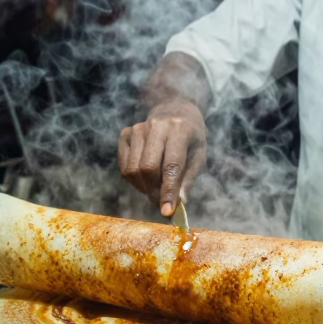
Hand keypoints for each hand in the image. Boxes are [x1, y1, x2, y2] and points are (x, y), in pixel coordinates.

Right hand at [118, 99, 206, 215]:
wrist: (174, 111)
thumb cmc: (190, 138)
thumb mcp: (198, 155)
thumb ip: (188, 179)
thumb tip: (178, 204)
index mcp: (179, 130)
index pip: (171, 165)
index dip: (168, 191)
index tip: (167, 212)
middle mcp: (156, 126)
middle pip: (147, 168)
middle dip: (154, 191)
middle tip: (161, 203)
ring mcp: (138, 129)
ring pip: (133, 170)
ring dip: (144, 187)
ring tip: (156, 187)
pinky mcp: (126, 134)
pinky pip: (124, 167)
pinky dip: (134, 180)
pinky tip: (146, 178)